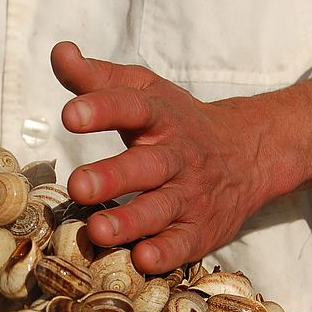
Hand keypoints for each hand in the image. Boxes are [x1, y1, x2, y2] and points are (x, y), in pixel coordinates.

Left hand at [50, 41, 277, 273]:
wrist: (251, 154)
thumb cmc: (178, 123)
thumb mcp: (145, 93)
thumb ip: (98, 78)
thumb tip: (60, 52)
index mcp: (161, 118)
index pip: (133, 108)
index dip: (103, 109)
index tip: (71, 115)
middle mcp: (178, 157)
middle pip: (146, 166)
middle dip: (112, 177)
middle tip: (78, 186)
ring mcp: (191, 195)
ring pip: (161, 209)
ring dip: (131, 221)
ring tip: (97, 230)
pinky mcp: (201, 230)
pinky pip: (184, 245)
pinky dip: (166, 254)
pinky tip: (142, 259)